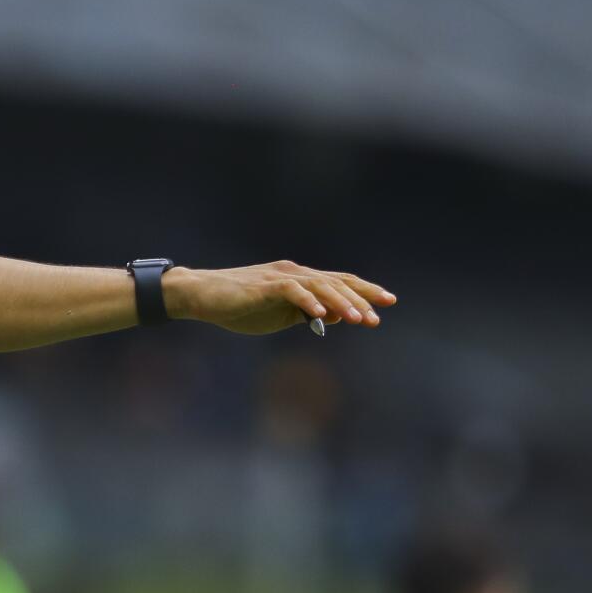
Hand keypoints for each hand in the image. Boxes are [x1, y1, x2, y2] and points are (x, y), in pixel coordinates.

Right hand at [172, 261, 395, 335]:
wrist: (203, 295)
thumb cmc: (239, 306)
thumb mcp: (279, 315)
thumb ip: (306, 314)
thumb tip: (337, 316)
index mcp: (300, 279)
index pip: (340, 282)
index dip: (365, 290)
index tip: (389, 302)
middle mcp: (295, 273)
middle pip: (336, 282)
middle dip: (361, 299)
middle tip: (378, 317)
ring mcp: (280, 278)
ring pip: (319, 285)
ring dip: (341, 302)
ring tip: (358, 319)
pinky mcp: (263, 286)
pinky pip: (291, 292)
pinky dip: (308, 301)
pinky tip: (321, 315)